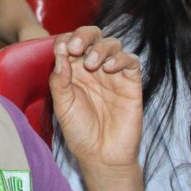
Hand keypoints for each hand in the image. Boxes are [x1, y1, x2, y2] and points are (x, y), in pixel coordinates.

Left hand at [50, 27, 142, 169]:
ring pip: (112, 44)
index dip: (67, 40)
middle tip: (76, 47)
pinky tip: (110, 68)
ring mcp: (113, 74)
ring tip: (92, 63)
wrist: (102, 156)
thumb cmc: (80, 132)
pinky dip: (121, 58)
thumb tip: (59, 53)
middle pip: (93, 36)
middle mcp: (94, 68)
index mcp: (74, 70)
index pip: (71, 43)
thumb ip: (59, 80)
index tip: (62, 48)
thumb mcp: (62, 106)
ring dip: (101, 47)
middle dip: (84, 35)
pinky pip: (131, 61)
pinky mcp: (131, 83)